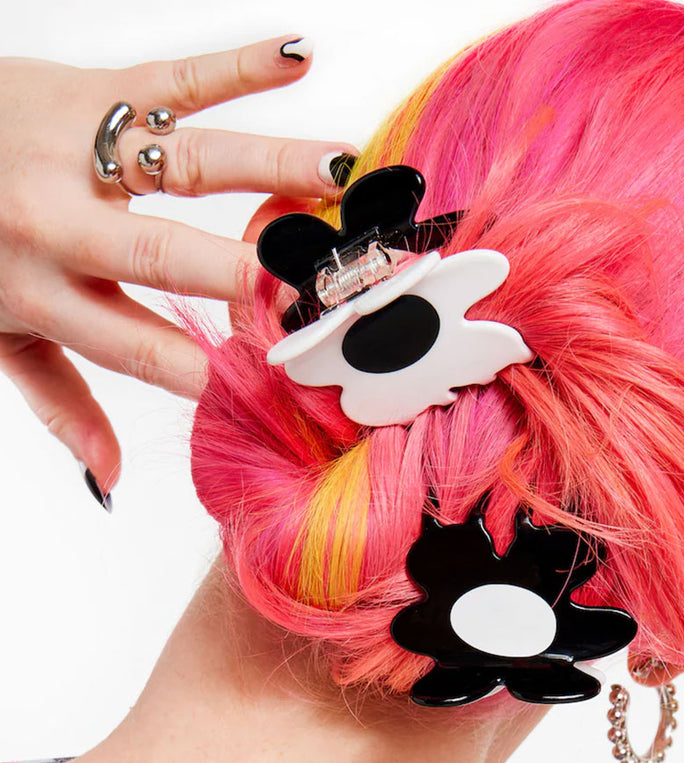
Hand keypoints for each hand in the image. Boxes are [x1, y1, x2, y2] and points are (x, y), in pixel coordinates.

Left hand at [0, 37, 358, 496]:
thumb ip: (59, 403)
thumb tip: (111, 477)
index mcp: (38, 295)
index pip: (133, 346)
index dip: (201, 367)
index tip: (270, 380)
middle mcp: (59, 225)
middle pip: (163, 254)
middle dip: (244, 276)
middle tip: (314, 290)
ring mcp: (74, 153)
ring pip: (184, 162)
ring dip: (268, 166)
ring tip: (337, 178)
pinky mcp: (87, 90)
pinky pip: (172, 79)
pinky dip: (237, 66)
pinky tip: (297, 57)